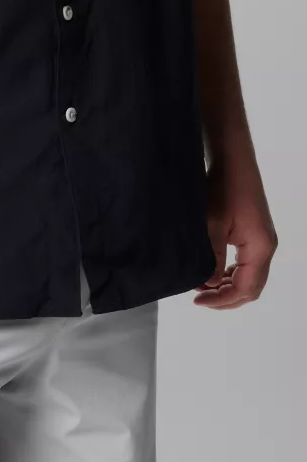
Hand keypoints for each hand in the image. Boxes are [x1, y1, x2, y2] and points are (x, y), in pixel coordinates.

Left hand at [194, 158, 277, 309]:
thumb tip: (208, 285)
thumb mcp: (212, 226)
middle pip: (251, 288)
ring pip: (248, 278)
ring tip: (200, 286)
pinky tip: (208, 272)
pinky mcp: (252, 235)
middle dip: (224, 297)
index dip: (221, 300)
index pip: (245, 288)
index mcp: (260, 248)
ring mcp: (260, 242)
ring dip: (225, 287)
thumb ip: (211, 258)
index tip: (196, 301)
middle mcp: (265, 247)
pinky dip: (227, 274)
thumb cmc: (222, 188)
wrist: (231, 160)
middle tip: (198, 299)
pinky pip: (244, 265)